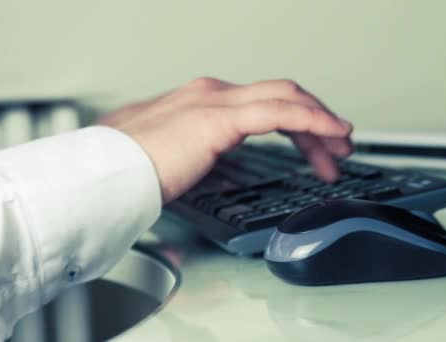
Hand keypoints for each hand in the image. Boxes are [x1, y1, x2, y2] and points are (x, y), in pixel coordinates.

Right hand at [98, 78, 353, 202]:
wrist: (104, 175)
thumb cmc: (127, 174)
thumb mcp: (172, 163)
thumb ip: (195, 161)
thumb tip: (209, 176)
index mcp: (201, 104)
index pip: (261, 103)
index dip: (294, 121)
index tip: (314, 147)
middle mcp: (211, 94)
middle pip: (280, 95)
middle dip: (314, 119)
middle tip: (337, 146)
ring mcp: (216, 101)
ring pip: (287, 98)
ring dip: (320, 121)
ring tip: (342, 145)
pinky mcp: (221, 117)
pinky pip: (282, 111)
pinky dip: (312, 120)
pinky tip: (331, 134)